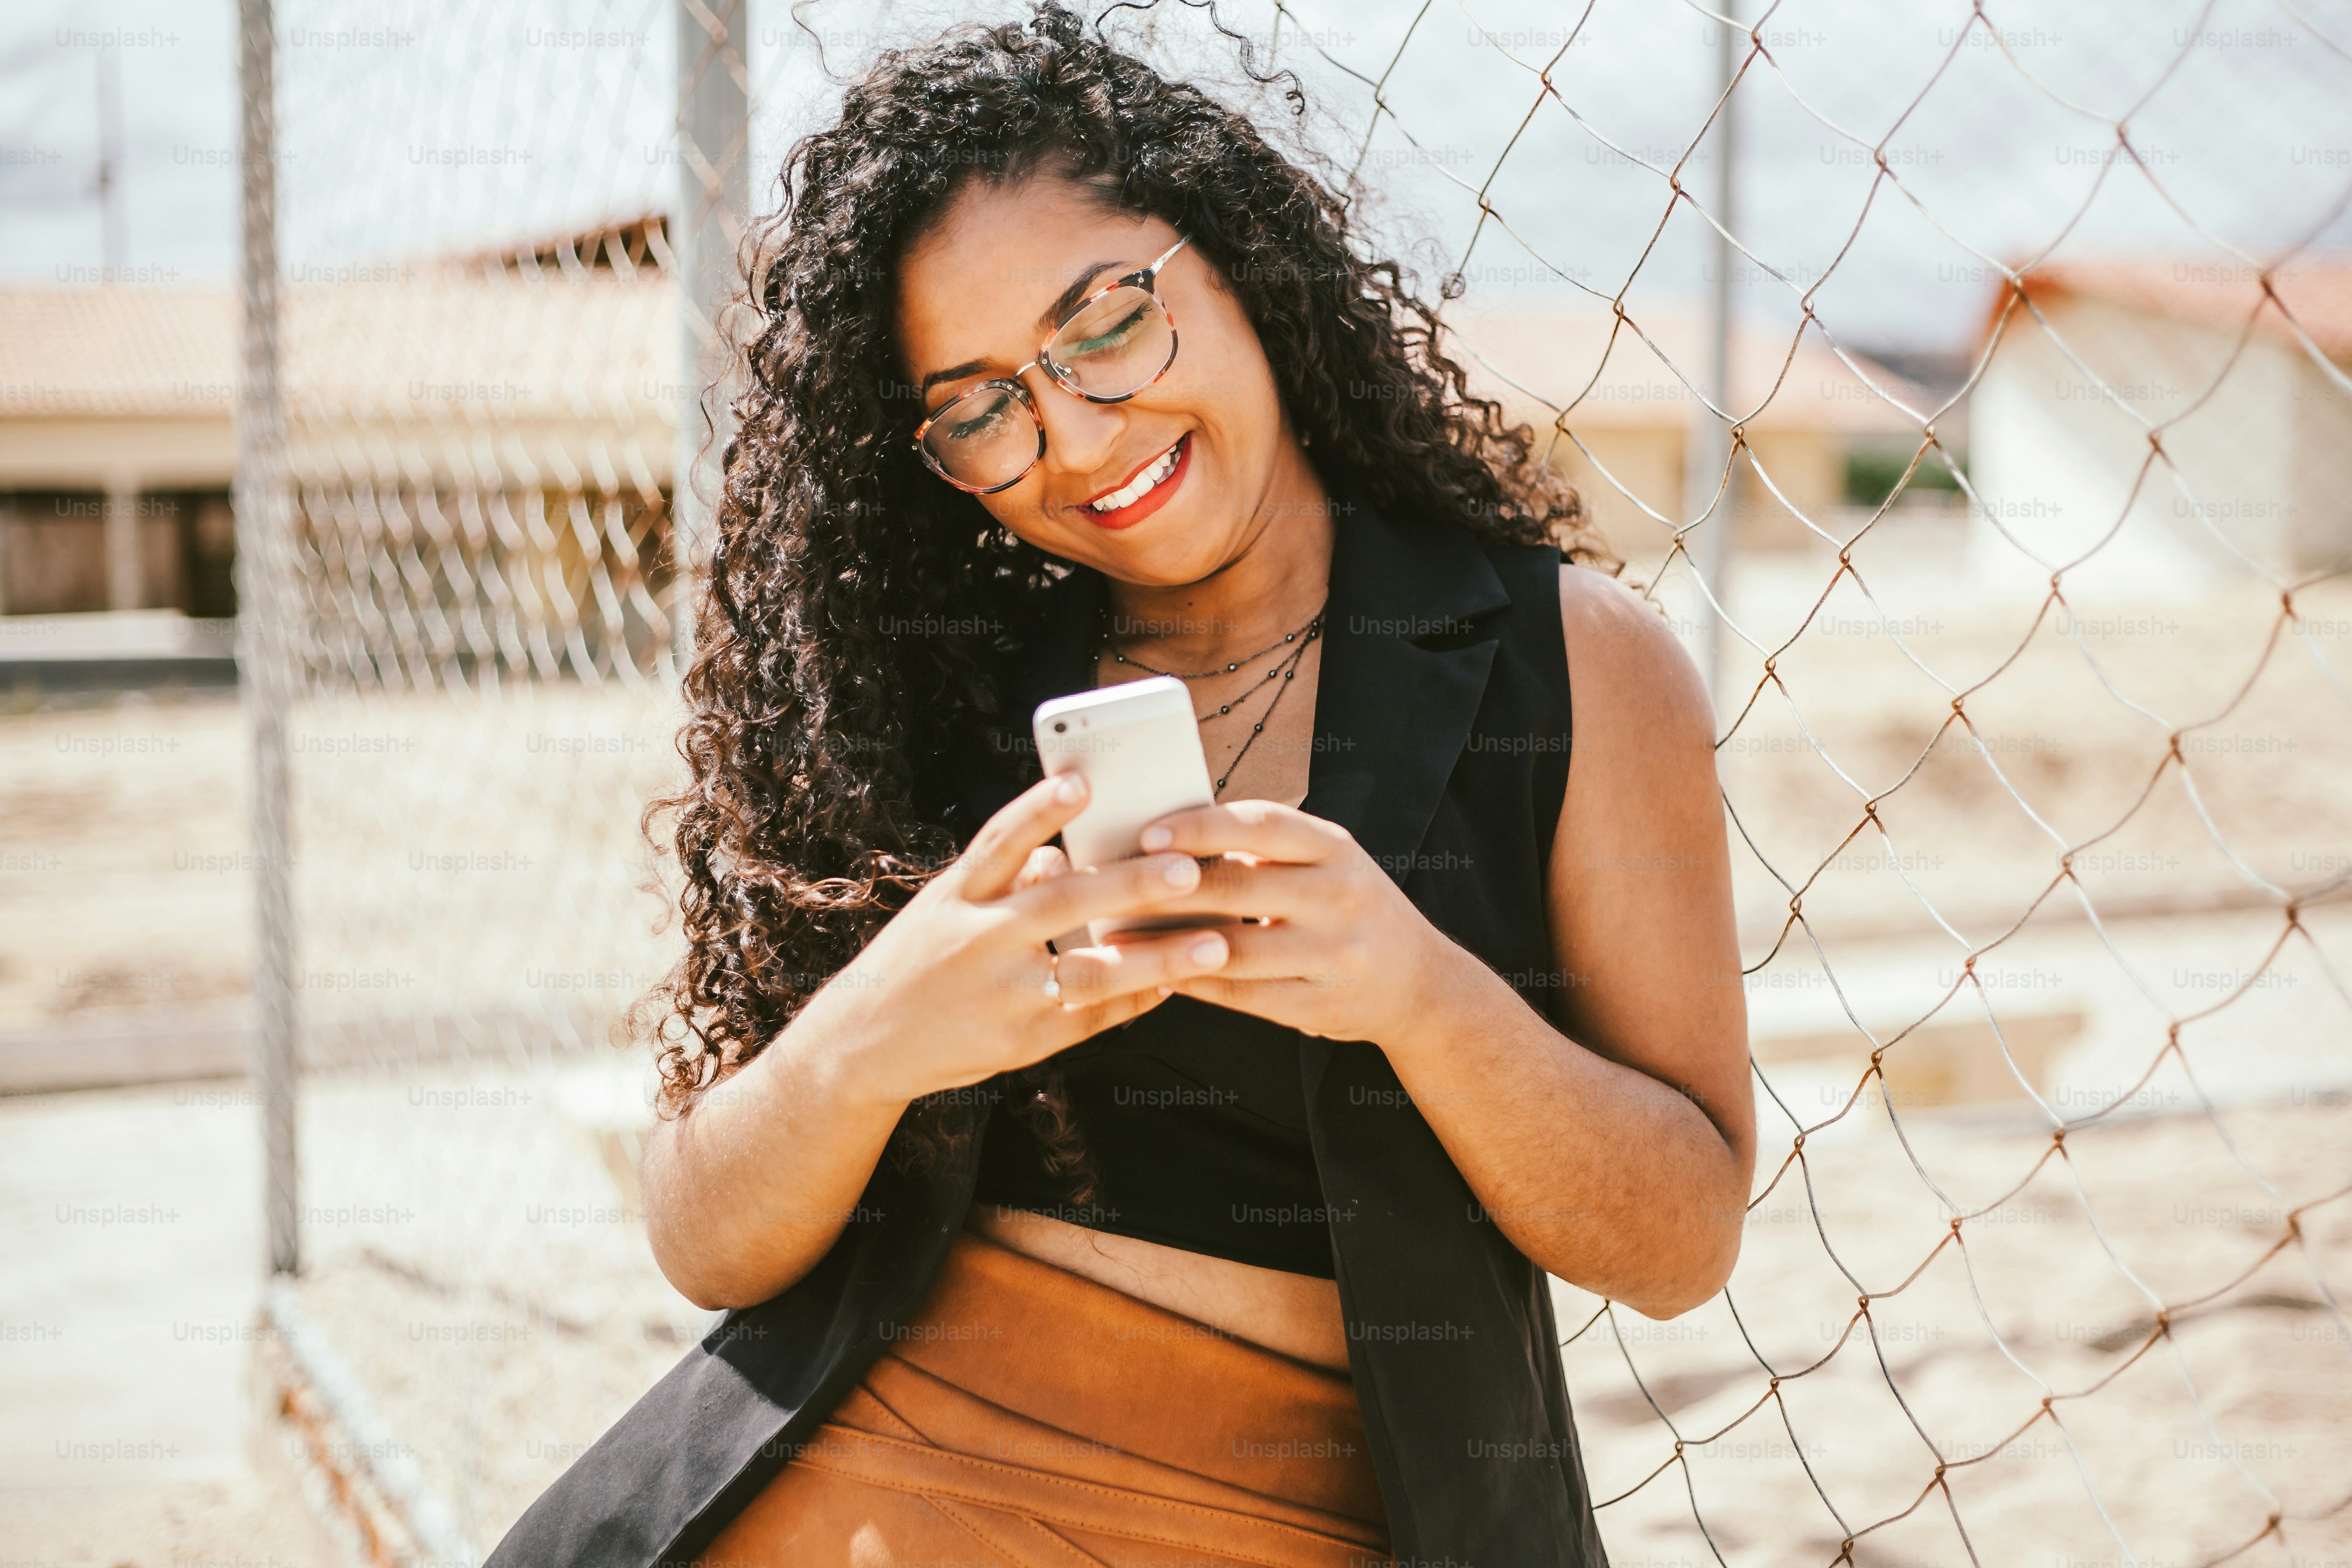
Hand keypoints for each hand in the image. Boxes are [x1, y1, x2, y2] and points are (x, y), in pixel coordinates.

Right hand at [803, 772, 1237, 1105]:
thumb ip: (1004, 876)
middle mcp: (975, 943)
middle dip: (1127, 886)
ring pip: (1089, 974)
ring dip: (1156, 958)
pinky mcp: (1018, 1044)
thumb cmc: (917, 960)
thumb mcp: (944, 906)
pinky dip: (1137, 1000)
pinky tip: (1177, 982)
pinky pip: (1091, 1020)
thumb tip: (1061, 852)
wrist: (862, 1045)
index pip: (997, 842)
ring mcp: (1000, 997)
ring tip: (1215, 943)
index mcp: (955, 897)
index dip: (1038, 810)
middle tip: (1189, 867)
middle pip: (1058, 905)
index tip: (1081, 781)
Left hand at [1128, 800, 1459, 1043]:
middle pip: (1240, 888)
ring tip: (1115, 940)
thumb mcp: (1324, 863)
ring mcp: (1334, 955)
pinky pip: (1243, 997)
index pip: (1262, 824)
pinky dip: (1196, 984)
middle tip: (1111, 888)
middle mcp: (1340, 896)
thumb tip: (1167, 839)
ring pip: (1235, 950)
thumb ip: (1262, 850)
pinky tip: (1158, 973)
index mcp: (1335, 848)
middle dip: (1168, 889)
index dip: (1201, 826)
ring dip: (1167, 946)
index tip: (1147, 832)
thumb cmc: (1348, 907)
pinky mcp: (1321, 1005)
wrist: (1419, 982)